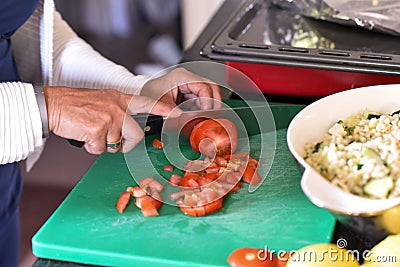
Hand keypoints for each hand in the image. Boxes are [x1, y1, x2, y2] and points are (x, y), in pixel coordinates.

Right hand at [44, 86, 178, 153]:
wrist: (52, 105)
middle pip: (135, 134)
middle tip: (115, 143)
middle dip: (126, 144)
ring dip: (103, 144)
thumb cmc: (74, 104)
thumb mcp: (100, 101)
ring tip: (91, 133)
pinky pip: (100, 149)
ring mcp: (107, 118)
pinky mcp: (97, 129)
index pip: (145, 103)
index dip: (162, 108)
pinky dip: (91, 147)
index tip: (176, 112)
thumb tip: (124, 130)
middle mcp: (115, 107)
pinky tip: (83, 135)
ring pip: (115, 144)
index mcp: (118, 98)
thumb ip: (116, 112)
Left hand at [140, 68, 221, 109]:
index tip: (207, 112)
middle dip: (215, 100)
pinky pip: (201, 96)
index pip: (203, 86)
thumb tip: (190, 121)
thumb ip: (177, 113)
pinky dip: (204, 105)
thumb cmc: (148, 94)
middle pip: (210, 86)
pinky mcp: (188, 90)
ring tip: (210, 115)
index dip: (208, 100)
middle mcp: (187, 77)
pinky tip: (203, 113)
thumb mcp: (162, 105)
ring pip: (208, 91)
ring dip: (210, 103)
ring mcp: (189, 83)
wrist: (141, 93)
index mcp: (181, 77)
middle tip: (215, 114)